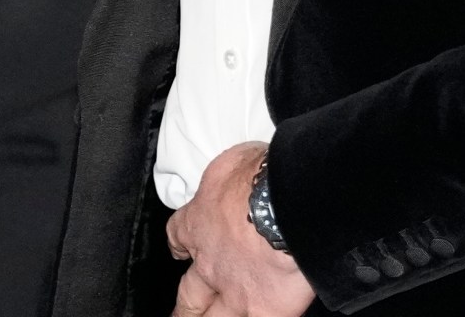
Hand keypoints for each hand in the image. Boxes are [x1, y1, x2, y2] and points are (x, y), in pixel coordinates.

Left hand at [165, 142, 314, 316]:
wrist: (286, 204)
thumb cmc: (261, 178)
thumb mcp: (233, 162)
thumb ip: (227, 178)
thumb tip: (237, 176)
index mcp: (200, 223)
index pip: (179, 235)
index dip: (180, 244)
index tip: (180, 248)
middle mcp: (210, 262)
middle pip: (189, 293)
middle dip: (185, 306)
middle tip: (181, 312)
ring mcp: (234, 290)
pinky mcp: (264, 307)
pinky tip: (260, 316)